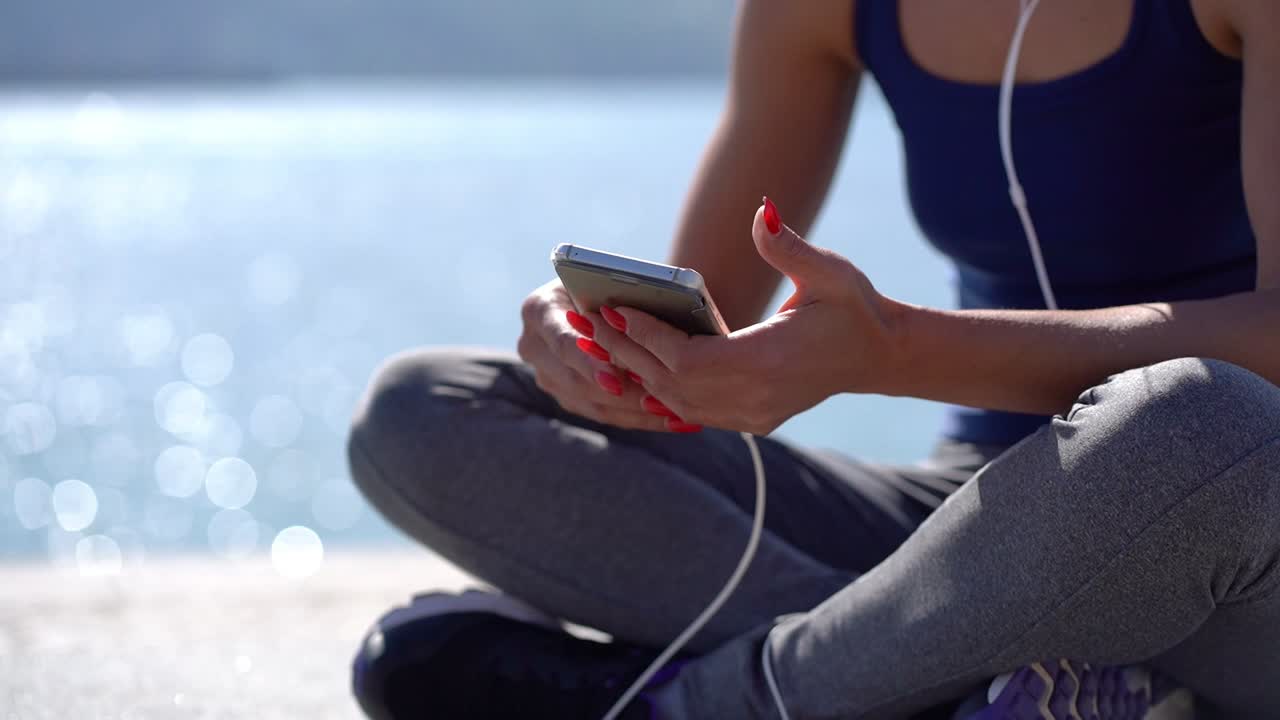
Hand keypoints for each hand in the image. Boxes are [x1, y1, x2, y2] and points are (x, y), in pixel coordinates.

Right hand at [516, 279, 671, 430]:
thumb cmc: (607, 281)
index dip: (589, 362)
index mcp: (538, 310)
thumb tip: (637, 325)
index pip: (563, 342)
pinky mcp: (565, 394)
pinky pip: (600, 412)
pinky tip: (665, 416)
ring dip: (632, 409)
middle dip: (618, 393)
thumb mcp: (604, 283)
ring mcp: (546, 374)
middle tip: (656, 401)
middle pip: (575, 380)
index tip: (616, 379)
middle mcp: (533, 345)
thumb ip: (614, 303)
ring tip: (668, 411)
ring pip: (589, 402)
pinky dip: (634, 415)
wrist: (593, 294)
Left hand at [592, 199, 899, 434]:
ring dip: (639, 372)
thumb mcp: (831, 272)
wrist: (881, 357)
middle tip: (592, 321)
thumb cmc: (854, 308)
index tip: (615, 311)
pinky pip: (692, 411)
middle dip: (629, 353)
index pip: (690, 359)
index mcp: (771, 361)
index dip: (648, 337)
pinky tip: (635, 362)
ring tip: (605, 339)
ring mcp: (753, 415)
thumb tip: (762, 211)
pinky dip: (661, 389)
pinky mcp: (751, 420)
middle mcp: (757, 396)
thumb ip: (790, 247)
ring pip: (677, 402)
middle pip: (673, 383)